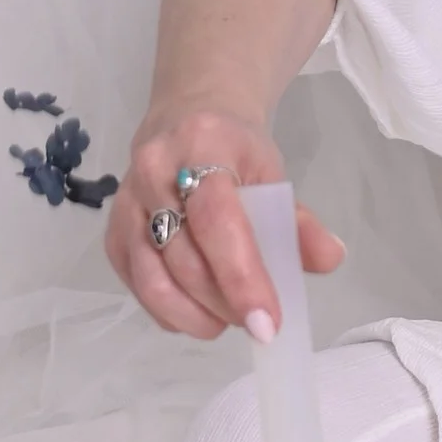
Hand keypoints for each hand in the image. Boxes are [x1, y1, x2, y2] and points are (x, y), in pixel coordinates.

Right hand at [102, 103, 346, 341]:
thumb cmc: (236, 150)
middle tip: (257, 322)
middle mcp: (153, 172)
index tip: (267, 322)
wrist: (186, 119)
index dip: (241, 277)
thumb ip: (299, 219)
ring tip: (227, 322)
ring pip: (152, 279)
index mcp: (202, 147)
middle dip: (224, 303)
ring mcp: (126, 204)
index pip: (217, 221)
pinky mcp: (113, 232)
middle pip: (185, 259)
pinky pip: (136, 285)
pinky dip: (168, 311)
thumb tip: (329, 259)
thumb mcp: (273, 172)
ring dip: (194, 315)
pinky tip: (197, 312)